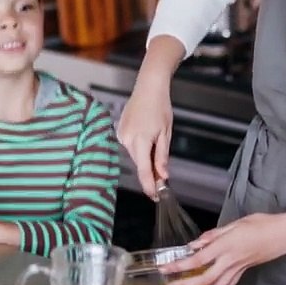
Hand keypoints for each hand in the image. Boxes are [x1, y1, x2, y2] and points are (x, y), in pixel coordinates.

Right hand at [117, 77, 172, 199]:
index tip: (155, 196)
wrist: (148, 87)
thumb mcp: (165, 133)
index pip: (143, 170)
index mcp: (140, 141)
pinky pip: (130, 146)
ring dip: (145, 158)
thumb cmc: (160, 107)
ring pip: (135, 155)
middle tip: (163, 179)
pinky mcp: (119, 130)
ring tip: (156, 144)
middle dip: (150, 172)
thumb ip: (162, 156)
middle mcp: (127, 140)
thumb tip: (163, 175)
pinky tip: (147, 136)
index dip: (149, 186)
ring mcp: (121, 135)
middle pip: (139, 163)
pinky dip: (139, 148)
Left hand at [160, 206, 285, 284]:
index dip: (180, 265)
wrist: (284, 234)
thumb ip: (213, 235)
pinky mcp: (244, 272)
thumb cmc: (262, 224)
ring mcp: (239, 269)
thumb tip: (195, 244)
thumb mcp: (235, 224)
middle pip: (205, 279)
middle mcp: (231, 261)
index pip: (198, 259)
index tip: (166, 269)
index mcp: (226, 246)